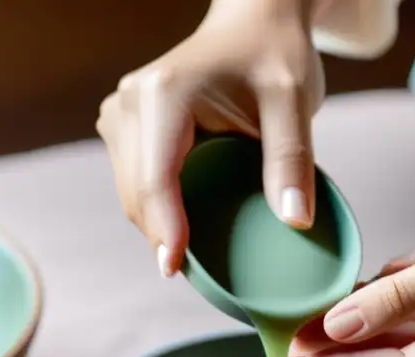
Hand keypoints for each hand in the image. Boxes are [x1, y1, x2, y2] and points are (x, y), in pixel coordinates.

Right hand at [96, 0, 323, 276]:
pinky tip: (189, 221)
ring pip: (132, 195)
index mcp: (164, 95)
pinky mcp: (122, 128)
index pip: (156, 178)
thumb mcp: (294, 101)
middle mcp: (130, 103)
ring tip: (200, 248)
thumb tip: (294, 222)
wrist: (252, 26)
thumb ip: (292, 159)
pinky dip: (159, 210)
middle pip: (138, 194)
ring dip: (160, 226)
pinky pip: (135, 186)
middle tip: (205, 271)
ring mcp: (119, 115)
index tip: (174, 269)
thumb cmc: (275, 55)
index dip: (164, 228)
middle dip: (165, 236)